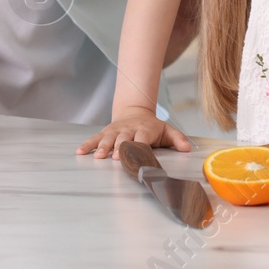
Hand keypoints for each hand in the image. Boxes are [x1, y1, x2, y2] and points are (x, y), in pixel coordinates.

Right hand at [77, 106, 191, 158]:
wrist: (135, 111)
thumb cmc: (151, 126)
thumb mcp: (166, 130)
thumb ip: (177, 139)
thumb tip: (188, 149)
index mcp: (144, 130)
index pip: (142, 138)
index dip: (140, 146)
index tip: (138, 156)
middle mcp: (129, 130)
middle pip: (124, 138)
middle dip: (121, 148)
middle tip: (118, 157)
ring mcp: (116, 130)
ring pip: (108, 138)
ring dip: (103, 146)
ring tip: (99, 156)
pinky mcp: (106, 132)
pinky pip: (95, 137)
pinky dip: (87, 144)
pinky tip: (80, 152)